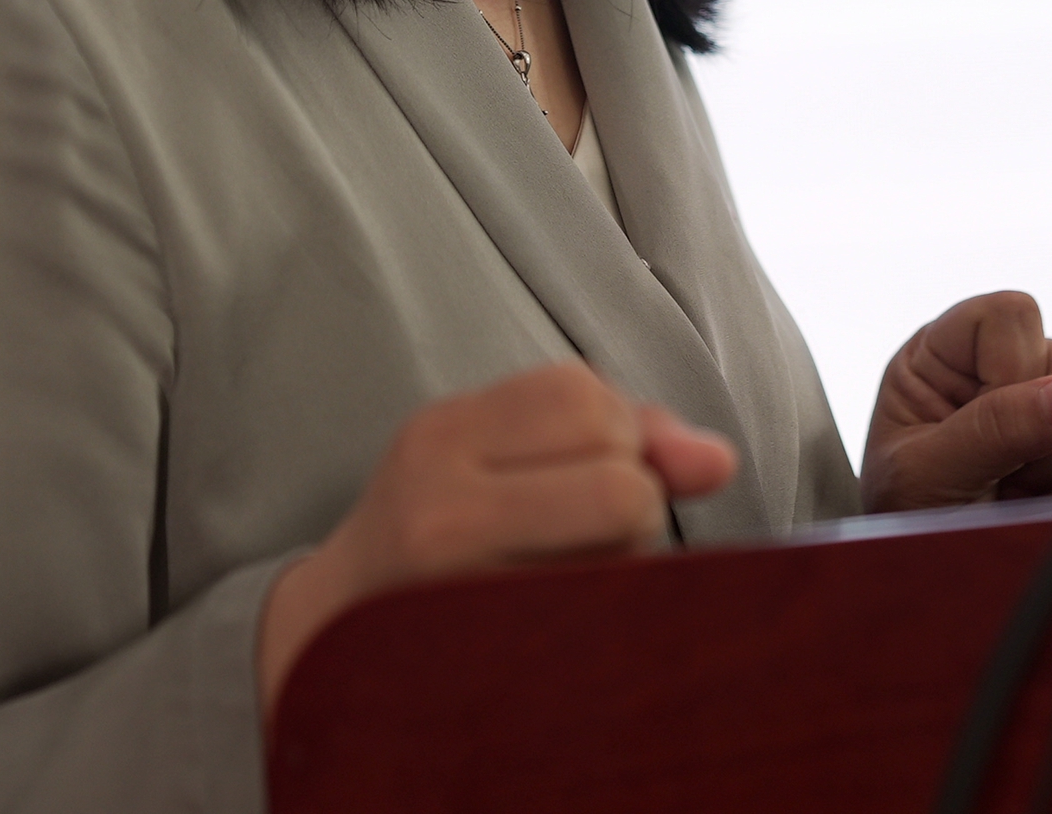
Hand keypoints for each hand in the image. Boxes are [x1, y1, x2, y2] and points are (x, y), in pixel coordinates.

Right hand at [255, 361, 734, 715]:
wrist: (332, 637)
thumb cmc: (442, 529)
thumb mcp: (496, 452)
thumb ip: (618, 432)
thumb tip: (718, 461)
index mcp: (441, 434)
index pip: (582, 395)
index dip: (617, 431)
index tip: (585, 465)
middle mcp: (437, 505)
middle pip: (622, 483)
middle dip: (635, 505)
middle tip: (585, 533)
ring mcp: (456, 590)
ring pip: (624, 557)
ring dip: (628, 564)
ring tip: (569, 574)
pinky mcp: (484, 655)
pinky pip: (602, 621)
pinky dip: (609, 612)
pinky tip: (570, 615)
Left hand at [861, 290, 1051, 512]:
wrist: (937, 585)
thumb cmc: (907, 521)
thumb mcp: (923, 476)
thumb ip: (990, 429)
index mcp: (951, 351)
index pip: (1012, 314)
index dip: (1012, 370)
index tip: (985, 435)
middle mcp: (1015, 363)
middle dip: (1047, 443)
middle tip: (1002, 484)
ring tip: (1022, 498)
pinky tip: (1051, 505)